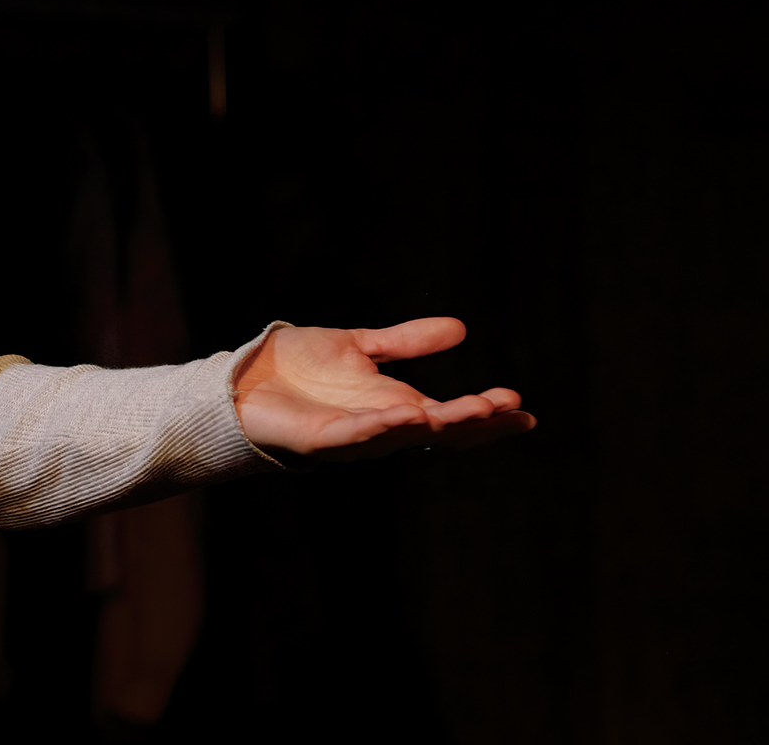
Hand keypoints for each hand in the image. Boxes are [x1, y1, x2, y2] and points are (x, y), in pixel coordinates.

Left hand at [232, 318, 534, 463]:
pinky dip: (382, 428)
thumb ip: (405, 342)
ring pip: (404, 435)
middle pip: (439, 431)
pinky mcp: (320, 439)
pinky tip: (407, 416)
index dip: (487, 416)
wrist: (245, 379)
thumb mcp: (362, 347)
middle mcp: (380, 426)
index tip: (523, 410)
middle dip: (475, 421)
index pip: (451, 416)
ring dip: (439, 424)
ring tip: (473, 411)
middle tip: (509, 409)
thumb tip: (460, 328)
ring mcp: (353, 436)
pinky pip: (356, 435)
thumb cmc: (299, 369)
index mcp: (395, 406)